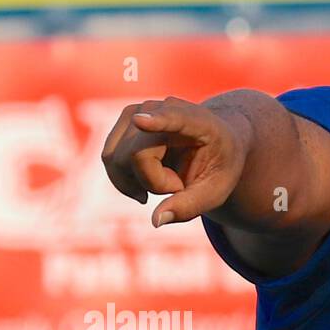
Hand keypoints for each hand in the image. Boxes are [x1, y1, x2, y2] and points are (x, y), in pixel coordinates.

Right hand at [101, 97, 246, 227]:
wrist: (215, 141)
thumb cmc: (219, 166)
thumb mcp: (216, 192)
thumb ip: (189, 207)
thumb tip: (155, 220)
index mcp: (199, 122)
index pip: (174, 120)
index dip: (155, 121)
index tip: (139, 121)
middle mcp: (163, 108)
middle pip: (136, 155)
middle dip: (154, 184)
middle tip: (180, 186)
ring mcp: (139, 111)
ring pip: (116, 158)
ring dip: (137, 182)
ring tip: (167, 180)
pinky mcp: (123, 121)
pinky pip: (110, 158)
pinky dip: (126, 178)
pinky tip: (150, 180)